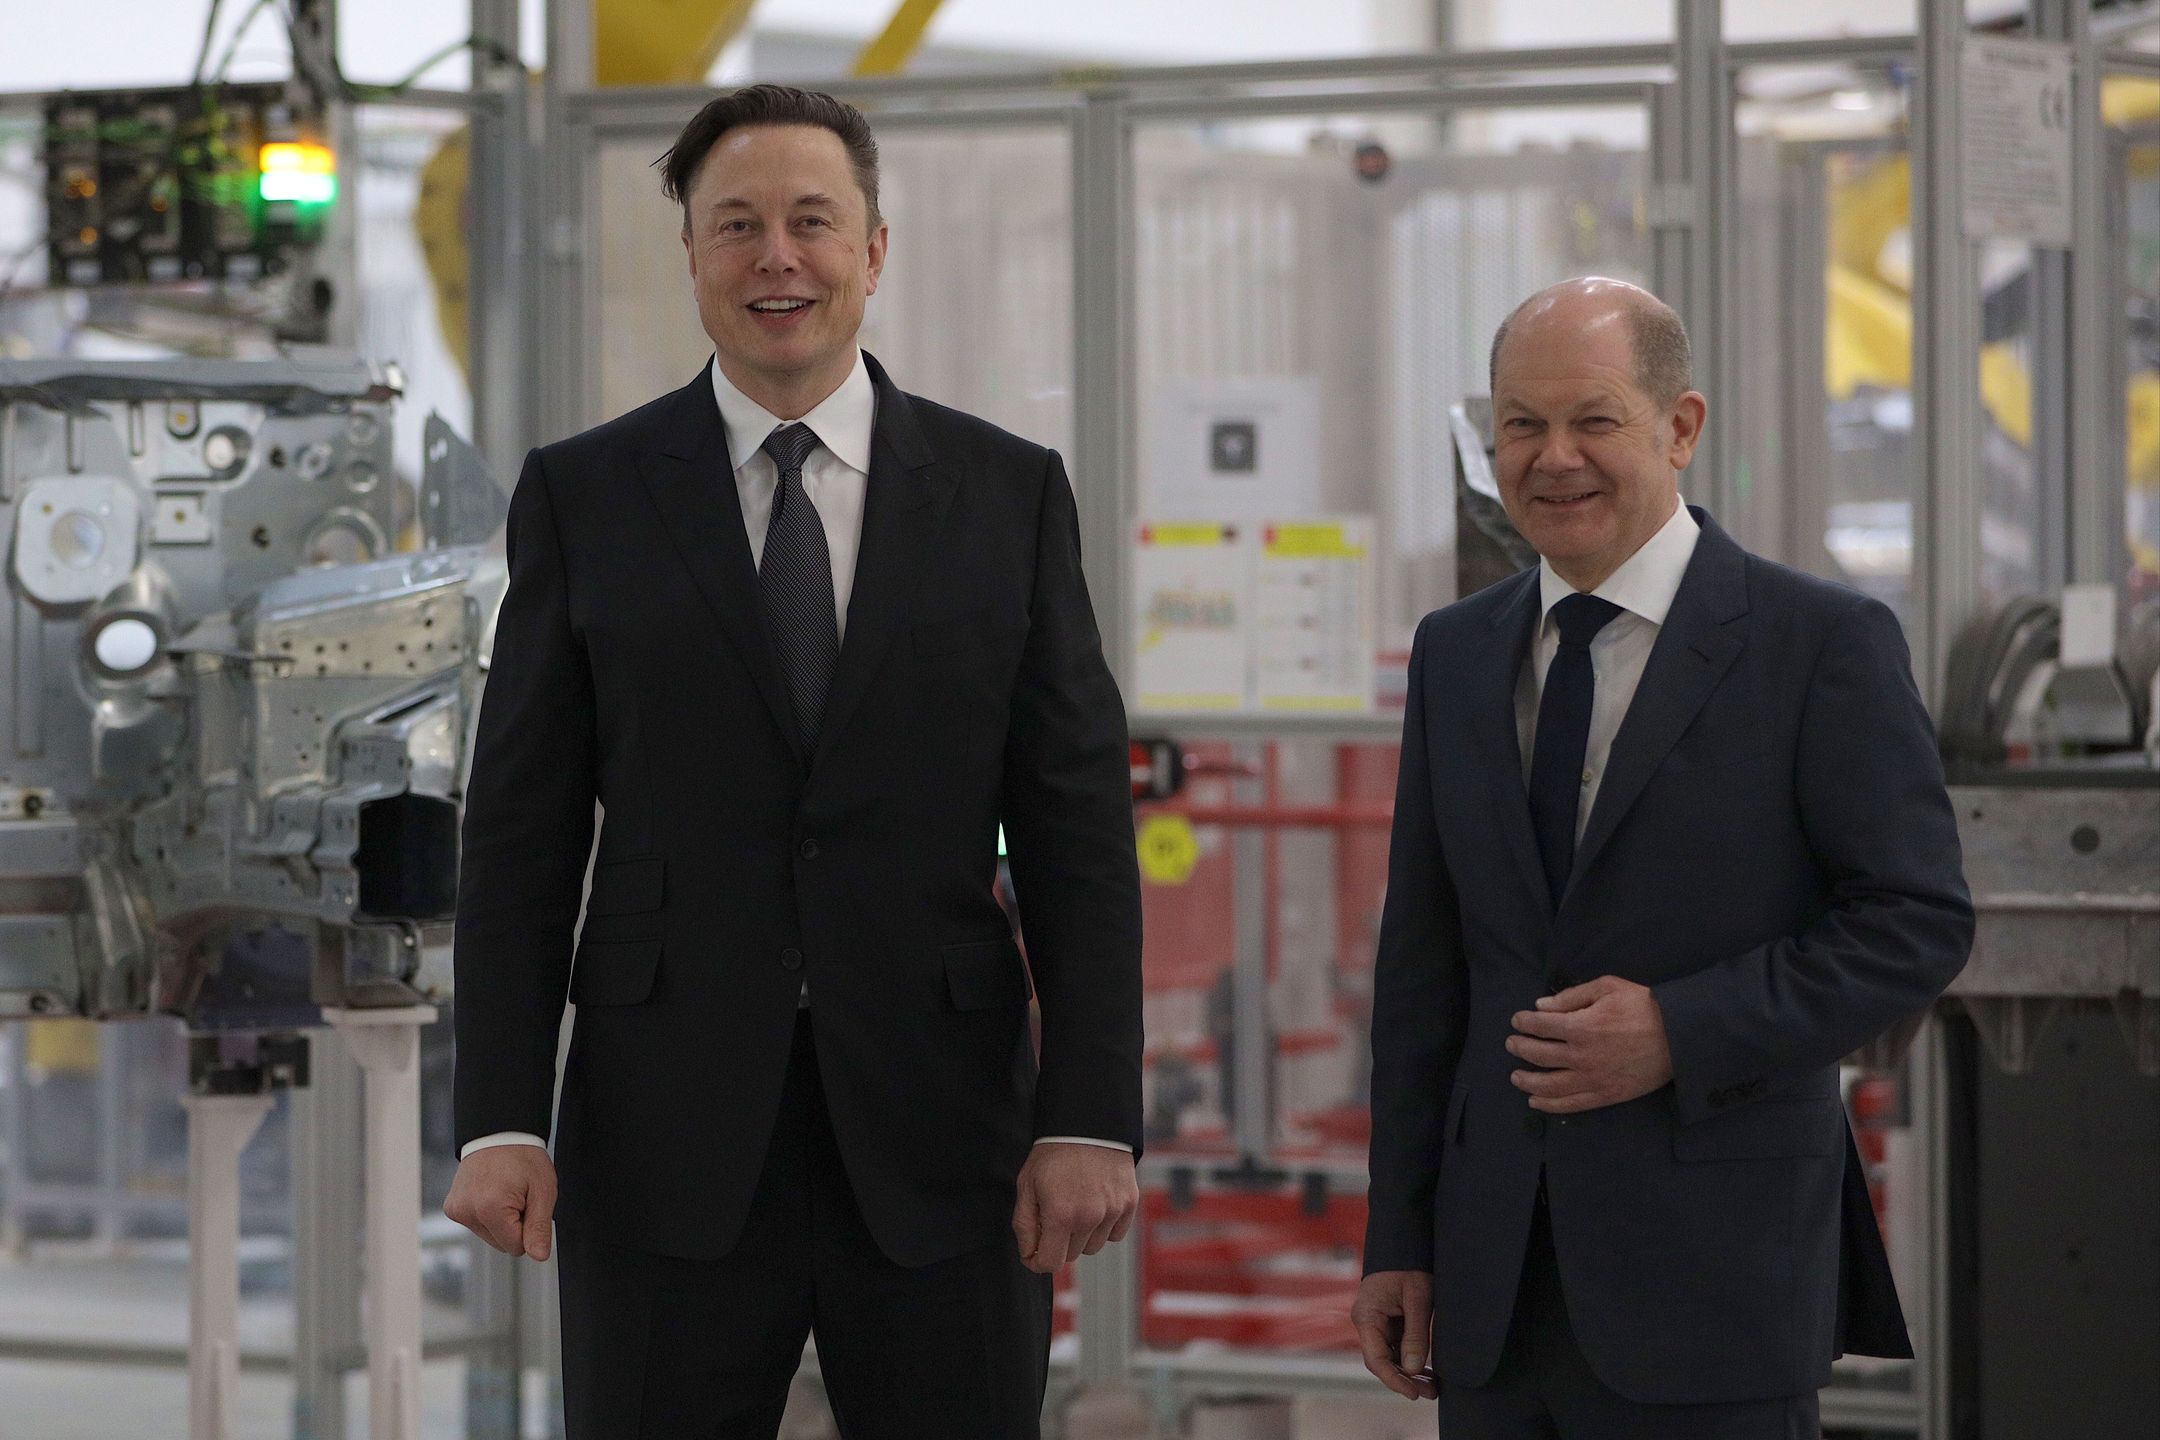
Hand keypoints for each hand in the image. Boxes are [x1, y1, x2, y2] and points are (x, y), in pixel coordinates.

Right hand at [444, 1144, 557, 1260]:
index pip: (516, 1247)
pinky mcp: (452, 1208)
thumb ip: (539, 1227)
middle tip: (519, 1196)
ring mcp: (456, 1210)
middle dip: (515, 1225)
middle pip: (501, 1244)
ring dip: (501, 1220)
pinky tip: (492, 1193)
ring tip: (506, 1192)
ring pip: (489, 1236)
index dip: (529, 1228)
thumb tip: (539, 1256)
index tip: (529, 1203)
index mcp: (490, 1209)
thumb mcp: (543, 1190)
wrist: (499, 1132)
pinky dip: (488, 1214)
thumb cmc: (524, 1157)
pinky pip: (477, 1225)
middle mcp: (467, 1212)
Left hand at [1011, 1143, 1137, 1273]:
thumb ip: (1024, 1226)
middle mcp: (1089, 1217)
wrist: (1087, 1123)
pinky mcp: (1129, 1203)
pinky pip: (1114, 1234)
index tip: (1034, 1251)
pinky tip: (1095, 1203)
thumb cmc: (1053, 1154)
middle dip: (1058, 1241)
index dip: (1037, 1261)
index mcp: (1060, 1215)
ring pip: (1093, 1247)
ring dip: (1082, 1235)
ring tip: (1076, 1204)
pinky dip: (1104, 1227)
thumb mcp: (1027, 1186)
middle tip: (1054, 1212)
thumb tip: (1030, 1256)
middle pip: (1071, 1255)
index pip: (1050, 1264)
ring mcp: (1112, 1211)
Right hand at [1351, 1270, 1438, 1399]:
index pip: (1376, 1359)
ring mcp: (1375, 1322)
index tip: (1414, 1393)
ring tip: (1433, 1388)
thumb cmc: (1410, 1265)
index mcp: (1367, 1316)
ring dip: (1409, 1372)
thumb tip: (1412, 1369)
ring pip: (1389, 1357)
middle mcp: (1366, 1322)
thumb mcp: (1418, 1299)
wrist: (1404, 1242)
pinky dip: (1410, 1359)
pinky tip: (1427, 1371)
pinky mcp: (1386, 1321)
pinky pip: (1395, 1346)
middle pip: (1381, 1362)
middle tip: (1430, 1393)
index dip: (1395, 1380)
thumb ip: (1415, 1335)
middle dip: (1404, 1380)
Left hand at [1507, 974, 1673, 1113]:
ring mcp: (1593, 1079)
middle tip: (1512, 1044)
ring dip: (1527, 1081)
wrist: (1680, 1037)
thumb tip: (1541, 1006)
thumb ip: (1571, 996)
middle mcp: (1582, 1056)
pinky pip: (1571, 1104)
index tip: (1517, 1020)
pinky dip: (1550, 1105)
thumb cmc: (1643, 1006)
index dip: (1524, 1022)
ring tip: (1515, 1076)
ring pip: (1549, 1085)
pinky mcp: (1606, 1096)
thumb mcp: (1607, 988)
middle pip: (1539, 1055)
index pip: (1541, 1026)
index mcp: (1581, 1027)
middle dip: (1520, 1048)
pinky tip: (1536, 1102)